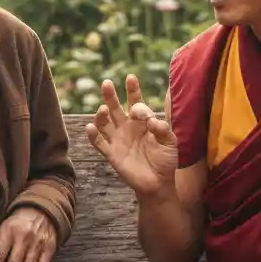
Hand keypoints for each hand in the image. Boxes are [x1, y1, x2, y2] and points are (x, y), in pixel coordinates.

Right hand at [85, 75, 177, 197]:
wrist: (159, 183)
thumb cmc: (165, 159)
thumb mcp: (170, 142)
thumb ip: (163, 129)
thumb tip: (152, 120)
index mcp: (141, 121)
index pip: (135, 102)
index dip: (133, 90)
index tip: (131, 78)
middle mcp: (127, 127)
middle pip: (115, 107)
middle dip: (111, 95)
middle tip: (107, 83)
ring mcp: (117, 140)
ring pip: (104, 123)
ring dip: (101, 115)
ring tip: (104, 109)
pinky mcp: (112, 154)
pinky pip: (99, 143)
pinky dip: (93, 135)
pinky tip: (90, 127)